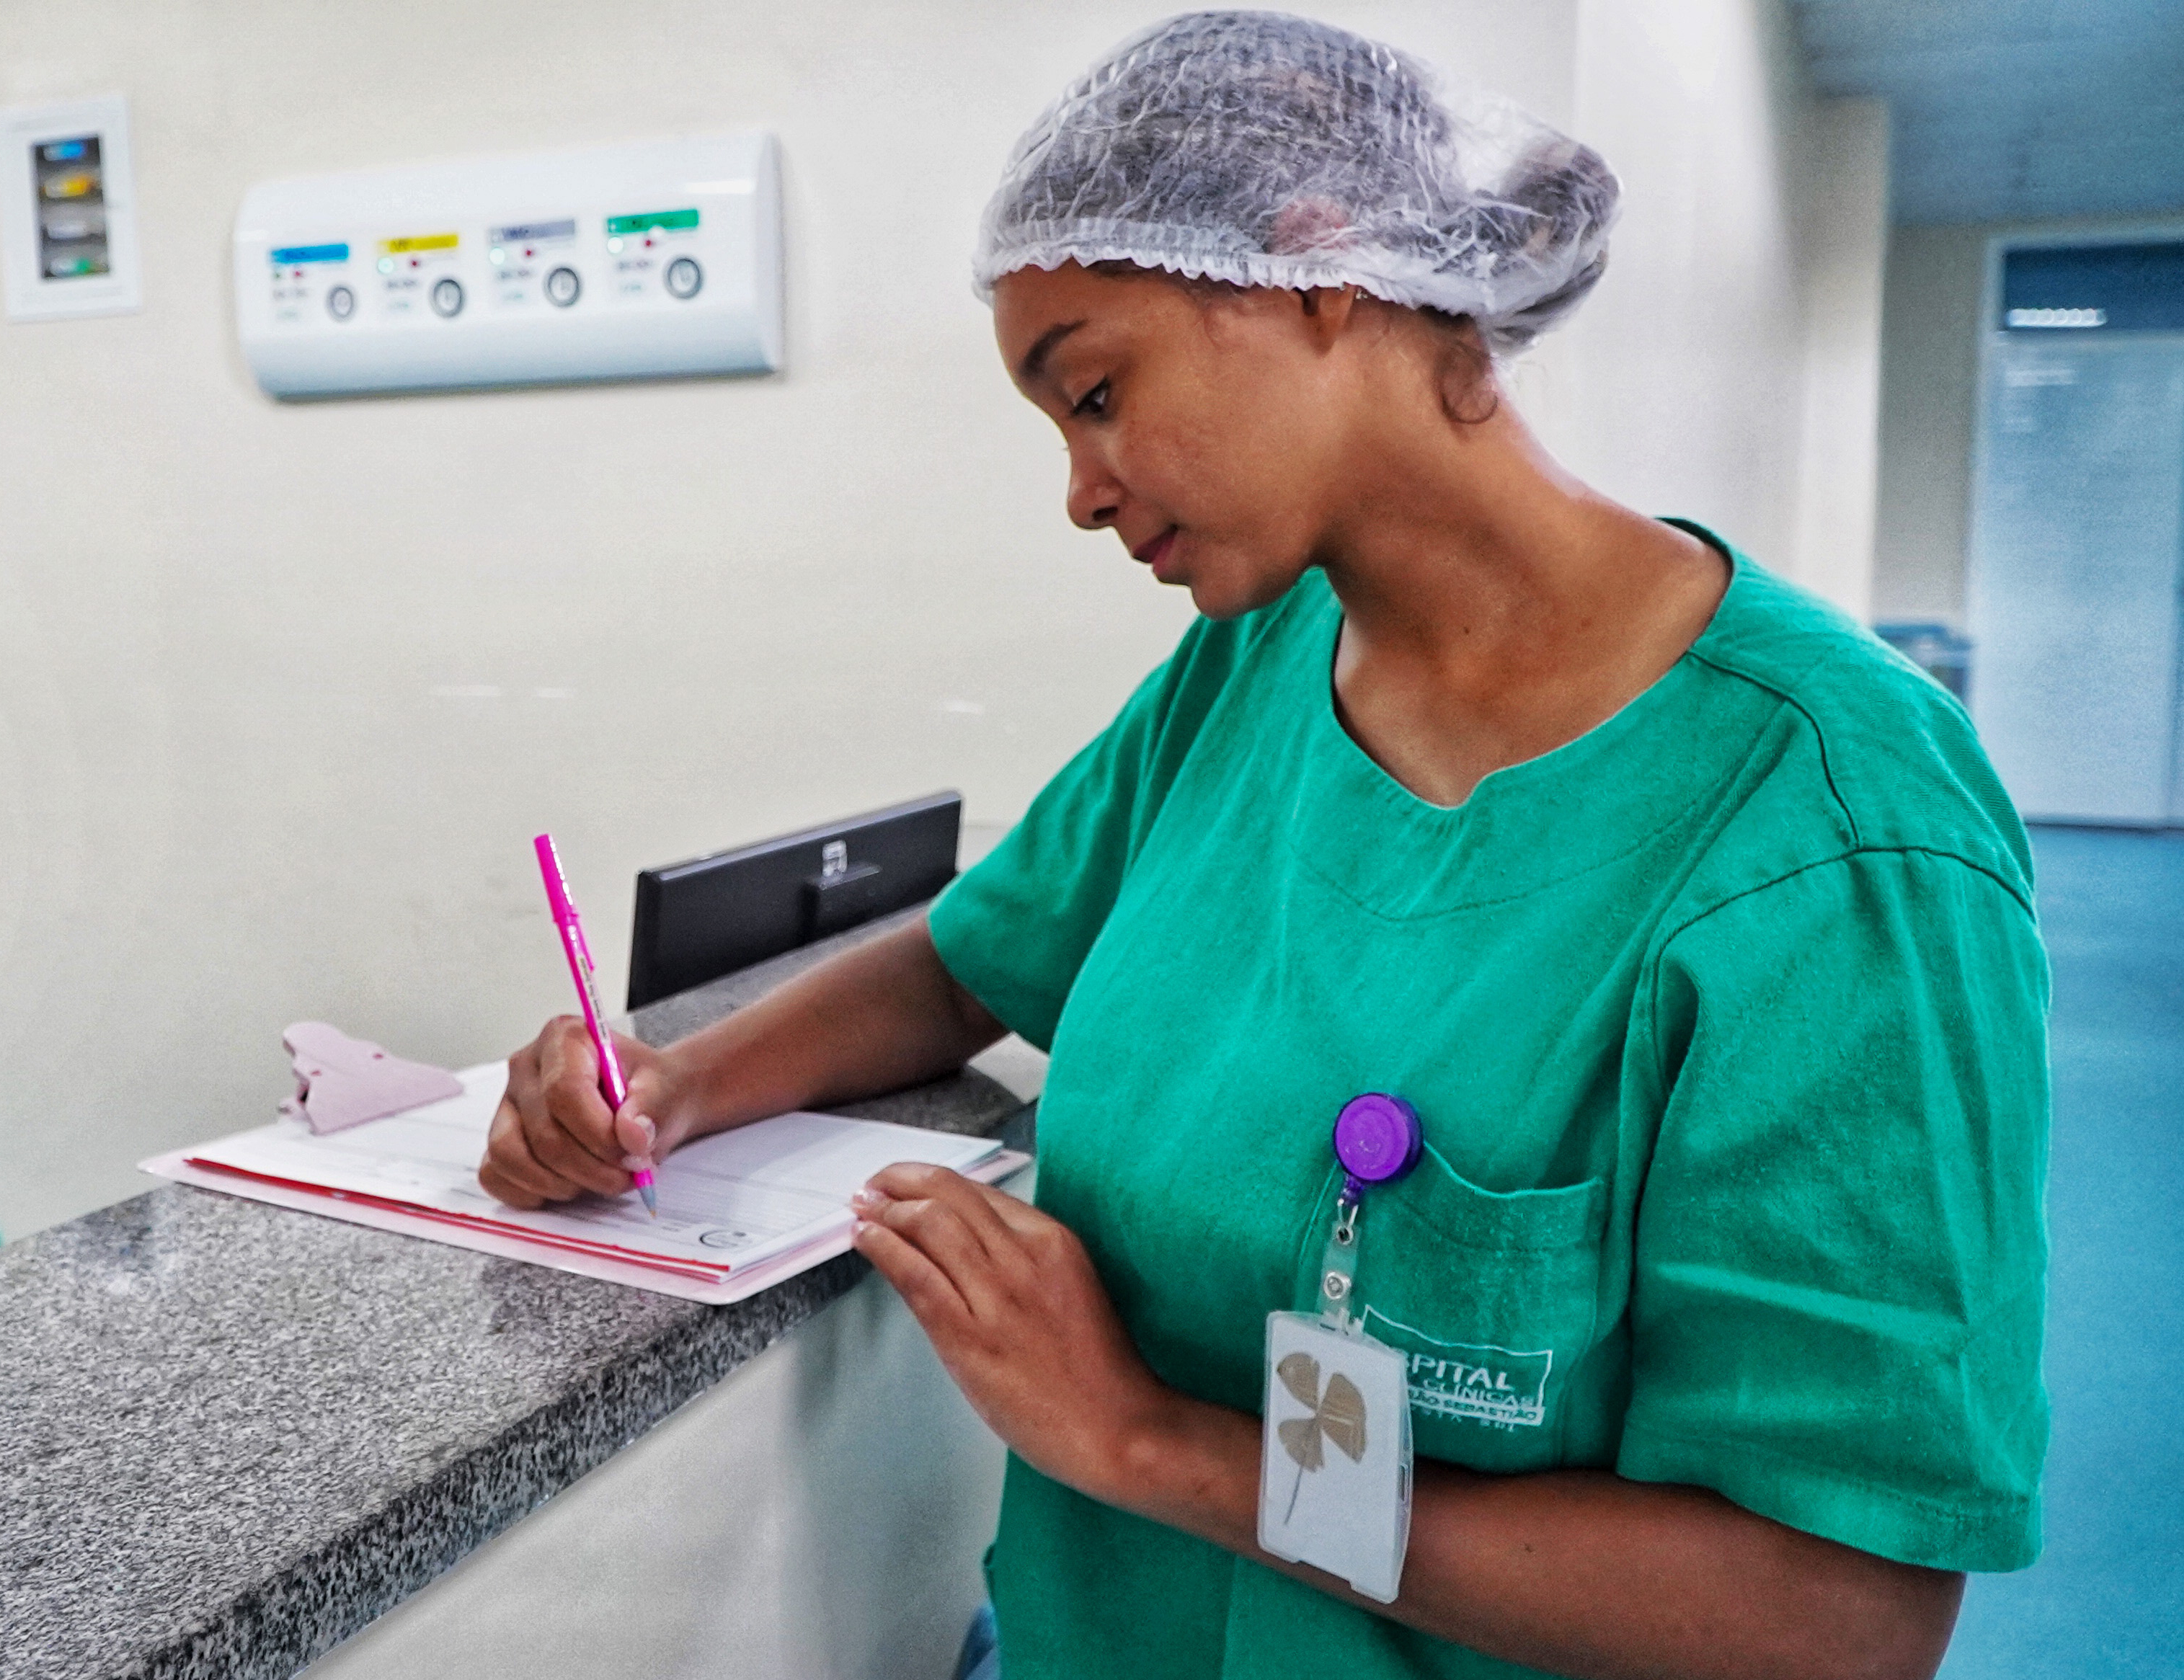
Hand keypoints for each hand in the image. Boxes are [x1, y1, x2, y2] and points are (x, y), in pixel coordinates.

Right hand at [479, 1017, 690, 1208]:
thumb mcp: (666, 1088)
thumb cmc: (649, 1091)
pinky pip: (495, 1174)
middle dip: (592, 1167)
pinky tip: (569, 1187)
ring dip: (564, 1183)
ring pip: (513, 1156)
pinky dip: (531, 1191)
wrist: (644, 1104)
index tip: (634, 1154)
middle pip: (544, 1132)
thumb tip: (632, 1135)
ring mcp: (506, 1104)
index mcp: (563, 1038)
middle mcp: (526, 1067)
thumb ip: (653, 1106)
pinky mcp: (499, 1138)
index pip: (564, 1092)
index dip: (599, 1134)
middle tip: (628, 1175)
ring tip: (602, 1179)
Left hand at [849, 1164, 1176, 1504]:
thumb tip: (963, 1243)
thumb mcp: (1068, 1288)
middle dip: (899, 1181)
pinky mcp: (970, 1335)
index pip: (977, 1191)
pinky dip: (883, 1248)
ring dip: (884, 1210)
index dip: (930, 1181)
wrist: (1116, 1428)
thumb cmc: (1096, 1370)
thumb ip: (1023, 1260)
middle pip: (947, 1193)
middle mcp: (1024, 1255)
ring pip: (928, 1224)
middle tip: (872, 1186)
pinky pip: (916, 1275)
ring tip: (861, 1209)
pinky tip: (866, 1239)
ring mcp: (997, 1294)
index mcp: (1054, 1239)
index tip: (903, 1184)